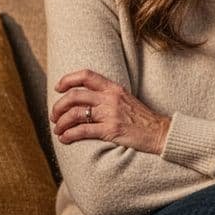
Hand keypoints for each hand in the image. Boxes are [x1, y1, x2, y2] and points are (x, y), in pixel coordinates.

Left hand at [52, 69, 170, 153]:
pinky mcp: (111, 130)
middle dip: (58, 106)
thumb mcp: (126, 99)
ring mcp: (110, 114)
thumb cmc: (142, 119)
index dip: (67, 80)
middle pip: (74, 96)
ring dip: (61, 123)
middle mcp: (111, 98)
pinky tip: (65, 139)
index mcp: (114, 88)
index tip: (58, 88)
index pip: (86, 75)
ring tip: (58, 130)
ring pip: (74, 114)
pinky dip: (69, 135)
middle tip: (54, 116)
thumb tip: (84, 101)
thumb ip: (107, 96)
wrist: (160, 133)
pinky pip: (82, 131)